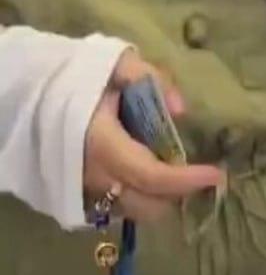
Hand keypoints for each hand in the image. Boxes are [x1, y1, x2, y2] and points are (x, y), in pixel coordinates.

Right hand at [83, 50, 222, 223]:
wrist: (39, 96)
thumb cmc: (83, 78)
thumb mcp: (117, 63)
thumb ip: (151, 79)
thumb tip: (181, 110)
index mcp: (103, 144)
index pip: (152, 175)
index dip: (186, 180)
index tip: (217, 174)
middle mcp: (95, 176)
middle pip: (148, 206)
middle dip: (178, 195)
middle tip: (199, 172)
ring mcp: (87, 190)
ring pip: (135, 211)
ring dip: (161, 198)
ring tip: (177, 171)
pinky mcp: (83, 195)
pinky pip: (120, 207)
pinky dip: (142, 196)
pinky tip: (150, 170)